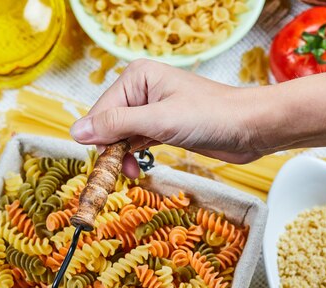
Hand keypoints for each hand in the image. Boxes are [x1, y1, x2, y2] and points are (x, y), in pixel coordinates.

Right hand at [70, 59, 278, 176]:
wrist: (250, 129)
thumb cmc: (212, 116)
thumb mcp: (159, 121)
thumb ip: (117, 125)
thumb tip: (76, 131)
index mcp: (137, 77)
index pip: (101, 111)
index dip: (98, 139)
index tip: (102, 165)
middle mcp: (142, 90)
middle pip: (109, 123)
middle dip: (111, 149)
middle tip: (120, 171)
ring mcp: (153, 109)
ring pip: (122, 135)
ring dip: (122, 155)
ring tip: (131, 172)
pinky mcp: (164, 127)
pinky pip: (137, 141)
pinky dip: (135, 155)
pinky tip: (138, 166)